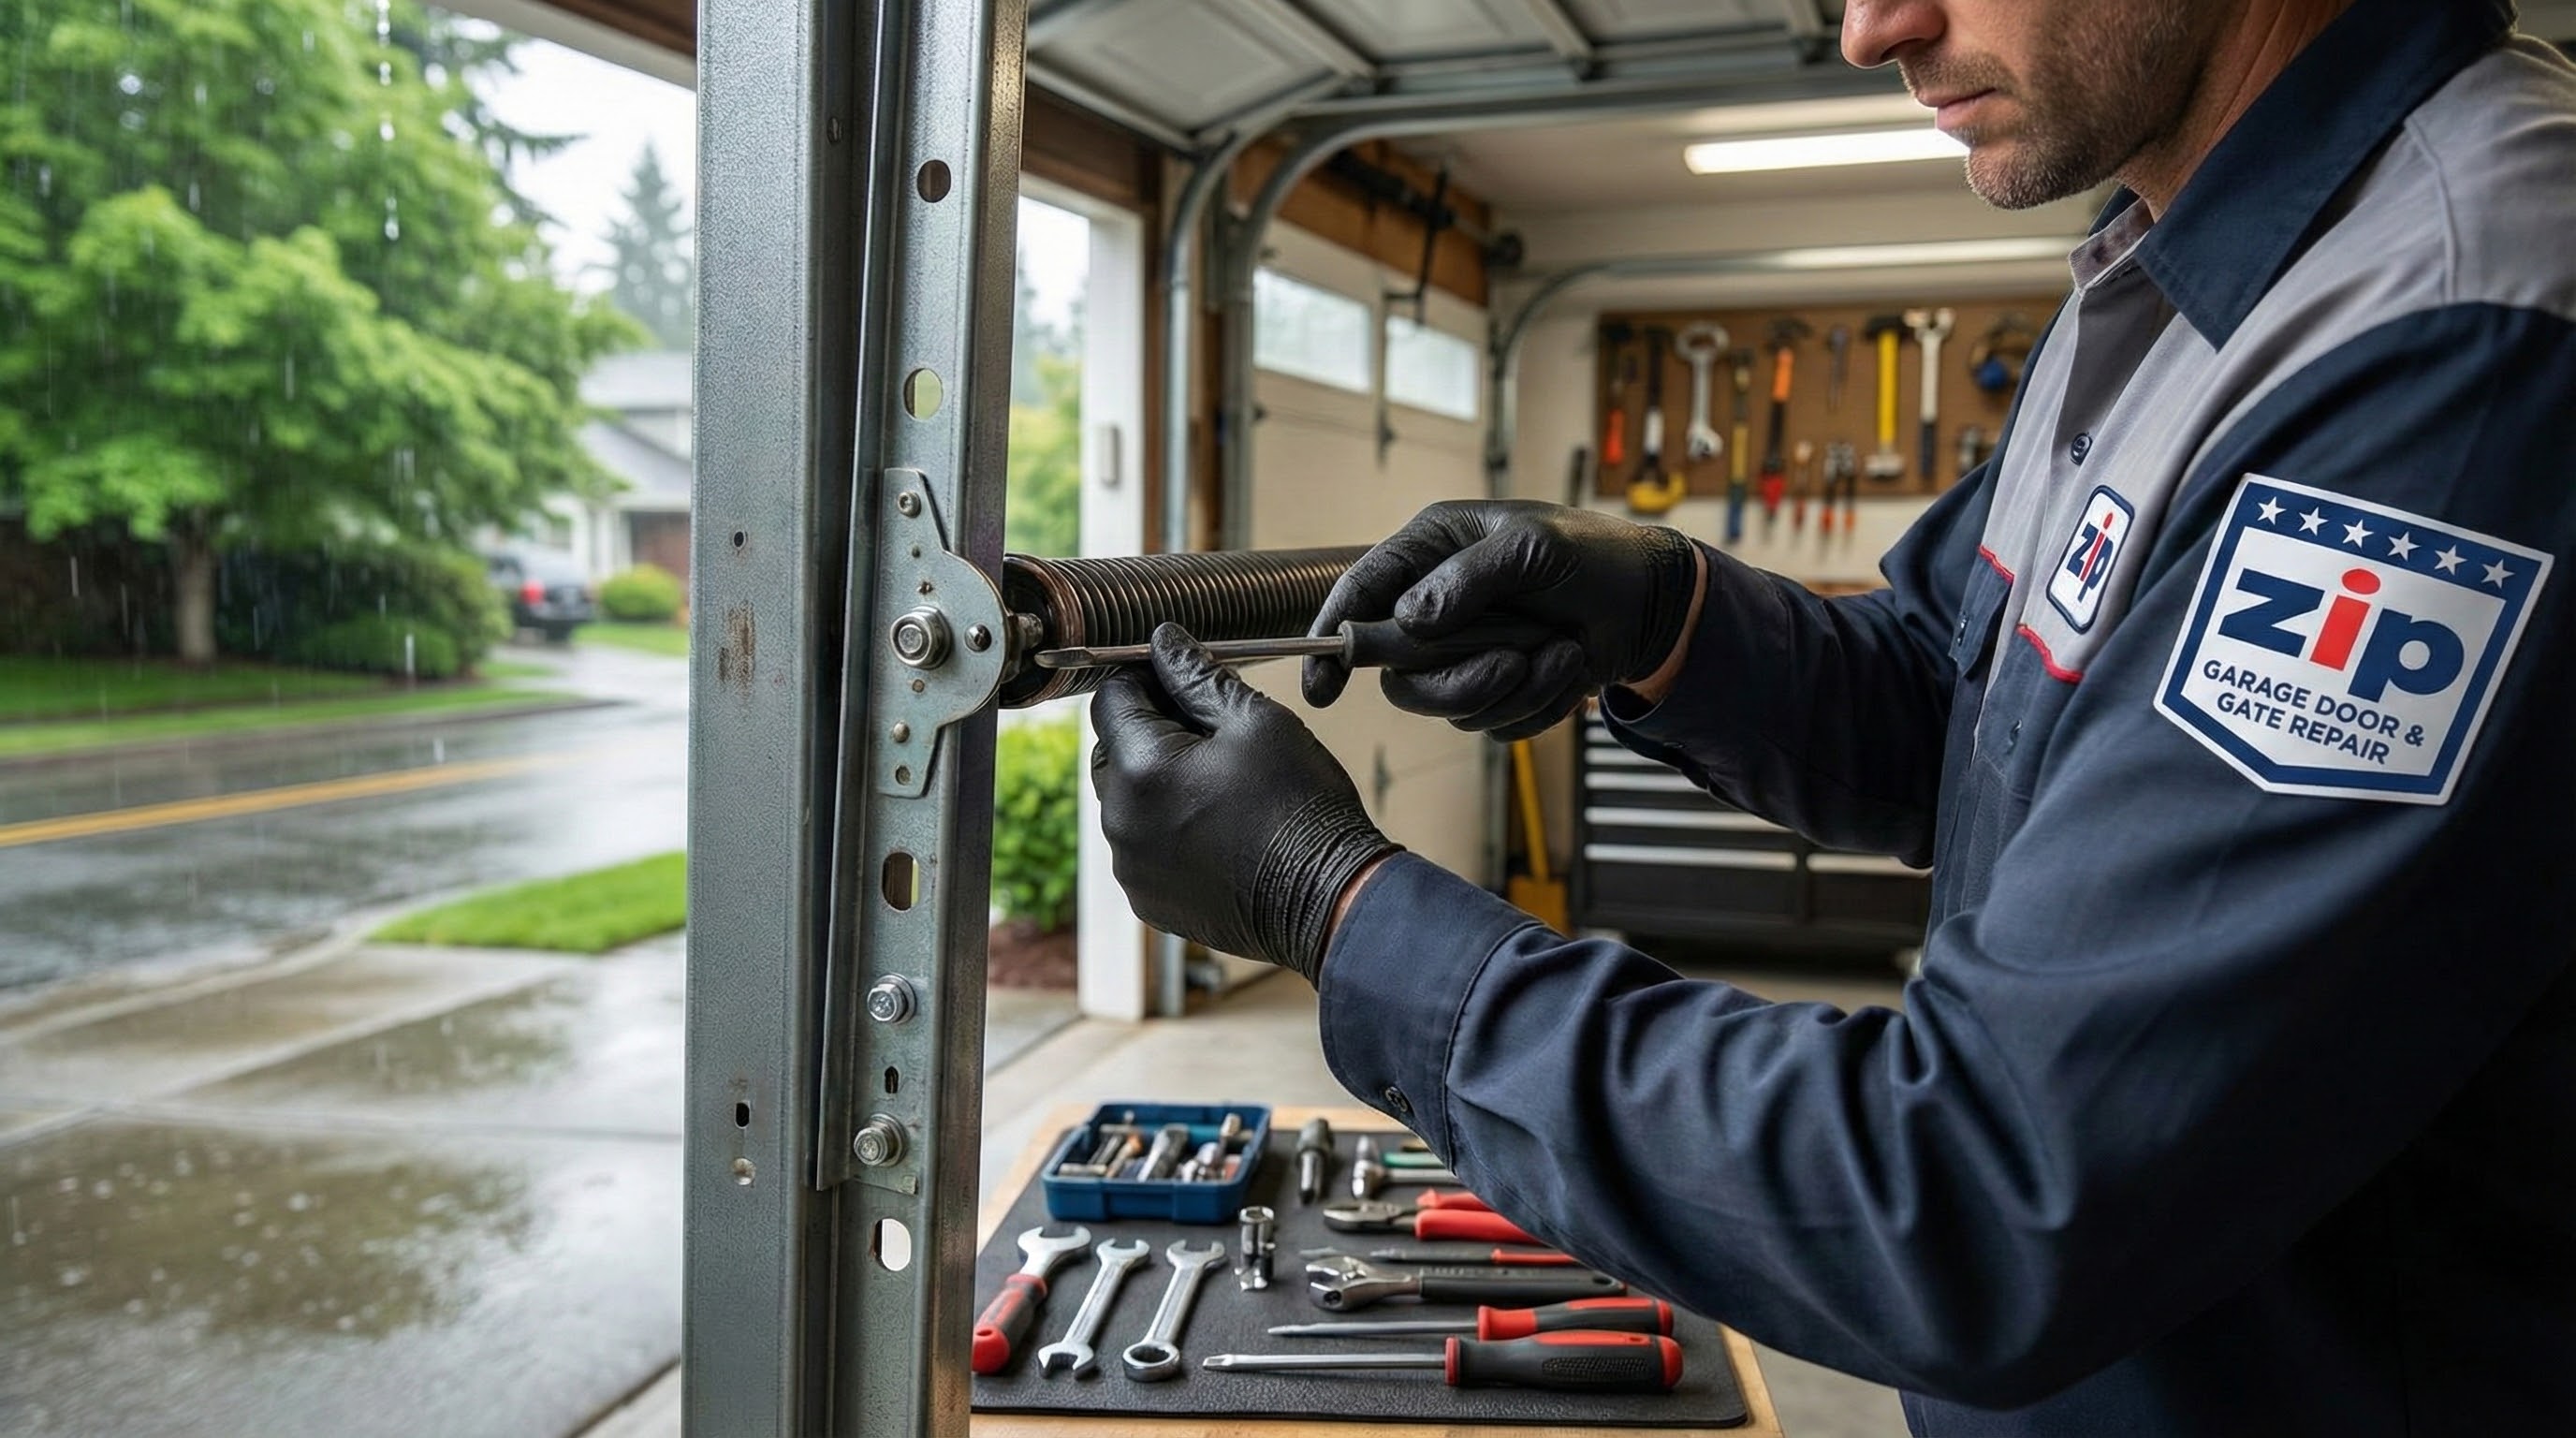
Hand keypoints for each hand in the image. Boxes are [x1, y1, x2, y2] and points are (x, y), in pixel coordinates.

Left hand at [1090, 624, 1400, 983]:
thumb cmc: (1301, 806)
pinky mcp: (1148, 901)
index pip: (1110, 699)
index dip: (1144, 680)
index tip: (1181, 682)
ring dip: (1156, 783)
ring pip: (1124, 802)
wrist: (1330, 899)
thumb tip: (1164, 641)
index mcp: (1142, 769)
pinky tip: (1215, 829)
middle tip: (1209, 735)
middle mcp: (1121, 822)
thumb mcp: (1257, 722)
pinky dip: (1165, 830)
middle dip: (1147, 732)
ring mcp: (1131, 867)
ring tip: (1219, 786)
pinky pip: (1140, 847)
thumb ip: (1199, 677)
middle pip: (1110, 751)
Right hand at [1301, 501, 1700, 739]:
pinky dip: (1536, 704)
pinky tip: (1568, 667)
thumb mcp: (1534, 547)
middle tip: (1509, 663)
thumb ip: (1468, 578)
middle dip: (1456, 681)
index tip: (1322, 686)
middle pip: (1400, 674)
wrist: (1652, 603)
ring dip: (1510, 690)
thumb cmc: (1593, 556)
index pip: (1360, 594)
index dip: (1332, 639)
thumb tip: (1411, 620)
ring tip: (1559, 652)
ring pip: (1447, 707)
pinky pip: (1492, 724)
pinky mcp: (1495, 687)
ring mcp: (1464, 651)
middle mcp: (1436, 604)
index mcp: (1431, 551)